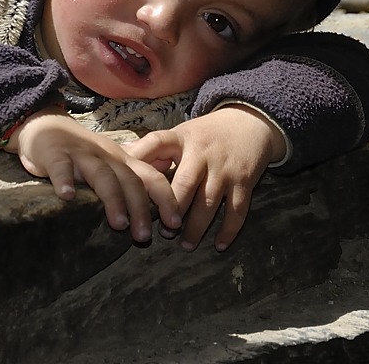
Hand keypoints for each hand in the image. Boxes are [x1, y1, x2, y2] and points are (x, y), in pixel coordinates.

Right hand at [6, 108, 180, 242]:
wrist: (44, 124)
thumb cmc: (81, 153)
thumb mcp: (109, 164)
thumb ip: (127, 184)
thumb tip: (153, 217)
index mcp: (122, 160)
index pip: (151, 177)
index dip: (166, 199)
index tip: (175, 224)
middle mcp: (107, 156)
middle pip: (130, 180)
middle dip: (140, 208)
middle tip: (144, 236)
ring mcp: (81, 154)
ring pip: (102, 175)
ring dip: (113, 199)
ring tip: (119, 223)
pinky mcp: (55, 154)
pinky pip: (61, 167)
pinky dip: (65, 180)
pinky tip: (68, 196)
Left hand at [124, 105, 285, 251]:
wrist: (249, 123)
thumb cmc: (206, 134)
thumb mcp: (180, 134)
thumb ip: (153, 149)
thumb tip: (120, 157)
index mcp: (181, 139)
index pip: (156, 143)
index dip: (140, 159)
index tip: (129, 185)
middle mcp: (202, 154)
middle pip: (184, 183)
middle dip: (172, 209)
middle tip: (162, 232)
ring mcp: (224, 169)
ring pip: (209, 202)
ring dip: (196, 226)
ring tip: (184, 244)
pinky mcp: (244, 181)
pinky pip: (237, 210)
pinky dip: (228, 230)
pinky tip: (219, 245)